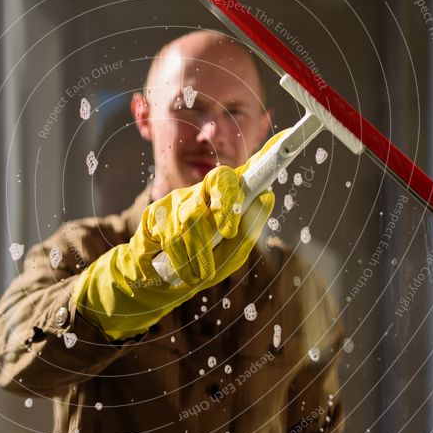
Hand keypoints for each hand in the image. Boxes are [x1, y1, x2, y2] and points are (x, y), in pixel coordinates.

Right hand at [71, 165, 274, 340]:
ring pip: (193, 216)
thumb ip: (248, 230)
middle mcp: (201, 193)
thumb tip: (267, 197)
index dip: (258, 157)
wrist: (157, 284)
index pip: (241, 172)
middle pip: (217, 179)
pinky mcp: (155, 215)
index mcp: (222, 200)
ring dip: (200, 250)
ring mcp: (177, 201)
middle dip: (227, 203)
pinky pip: (172, 234)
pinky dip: (182, 259)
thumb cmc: (200, 265)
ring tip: (202, 274)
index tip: (277, 148)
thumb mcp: (230, 255)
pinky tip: (185, 273)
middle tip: (229, 231)